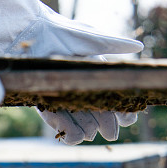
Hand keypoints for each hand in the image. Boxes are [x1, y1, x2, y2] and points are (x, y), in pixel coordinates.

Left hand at [0, 0, 143, 143]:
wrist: (28, 37)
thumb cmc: (59, 33)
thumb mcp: (89, 39)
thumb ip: (112, 44)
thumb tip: (138, 48)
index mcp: (95, 75)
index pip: (115, 98)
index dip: (123, 112)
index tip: (127, 119)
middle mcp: (81, 90)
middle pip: (100, 116)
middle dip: (106, 125)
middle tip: (110, 134)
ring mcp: (64, 99)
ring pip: (82, 124)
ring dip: (88, 130)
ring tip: (89, 132)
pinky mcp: (46, 106)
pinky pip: (61, 126)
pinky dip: (68, 132)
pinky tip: (72, 134)